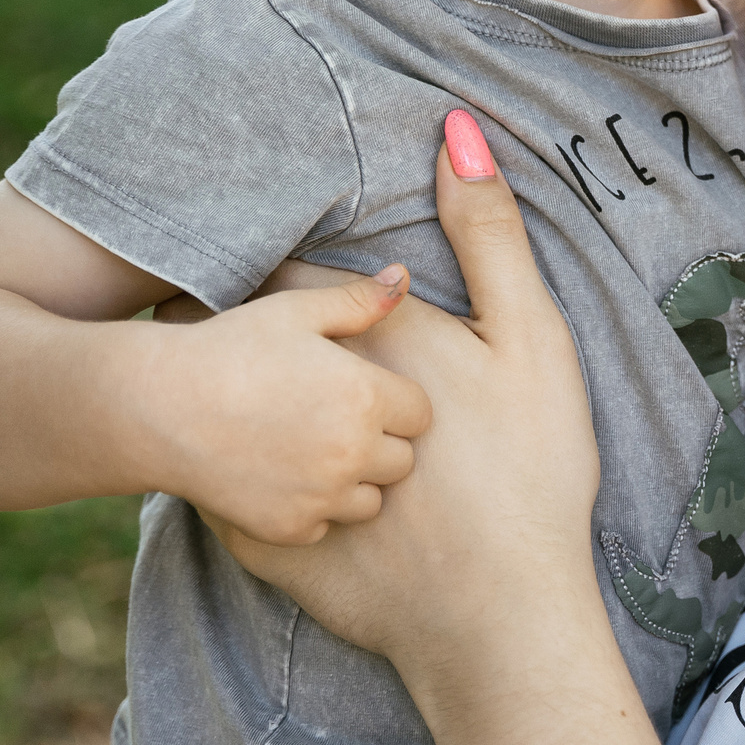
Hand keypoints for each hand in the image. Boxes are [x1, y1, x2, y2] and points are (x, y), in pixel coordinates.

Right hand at [133, 267, 430, 544]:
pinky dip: (311, 508)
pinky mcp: (290, 528)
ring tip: (310, 451)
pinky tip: (279, 477)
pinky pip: (326, 525)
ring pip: (371, 500)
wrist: (159, 408)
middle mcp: (353, 452)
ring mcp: (321, 495)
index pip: (421, 414)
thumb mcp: (295, 311)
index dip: (393, 401)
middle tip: (332, 421)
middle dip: (379, 442)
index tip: (359, 393)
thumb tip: (403, 277)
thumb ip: (358, 301)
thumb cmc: (229, 349)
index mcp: (366, 396)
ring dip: (352, 481)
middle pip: (403, 460)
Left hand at [206, 118, 604, 676]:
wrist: (502, 618)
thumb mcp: (534, 338)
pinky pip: (215, 490)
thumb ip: (490, 233)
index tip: (247, 241)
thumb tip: (455, 126)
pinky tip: (236, 475)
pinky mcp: (256, 542)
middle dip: (226, 324)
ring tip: (210, 390)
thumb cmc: (530, 469)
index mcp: (363, 337)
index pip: (283, 274)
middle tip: (214, 306)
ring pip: (214, 415)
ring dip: (212, 400)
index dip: (267, 256)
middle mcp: (299, 394)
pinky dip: (220, 474)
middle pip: (234, 336)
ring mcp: (269, 471)